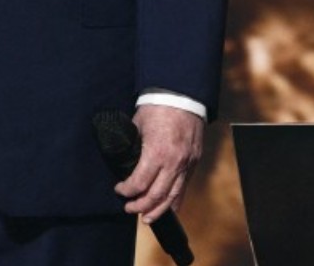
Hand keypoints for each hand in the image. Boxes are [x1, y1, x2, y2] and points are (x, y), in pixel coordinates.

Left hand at [115, 105, 204, 223]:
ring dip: (158, 210)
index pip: (138, 184)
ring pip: (173, 196)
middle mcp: (173, 162)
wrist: (183, 95)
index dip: (126, 191)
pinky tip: (167, 207)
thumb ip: (132, 147)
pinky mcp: (194, 161)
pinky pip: (184, 186)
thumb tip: (123, 161)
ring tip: (147, 218)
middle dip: (139, 206)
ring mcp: (186, 163)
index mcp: (156, 153)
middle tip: (129, 208)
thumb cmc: (157, 108)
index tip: (119, 189)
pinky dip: (175, 200)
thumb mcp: (137, 126)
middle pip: (155, 196)